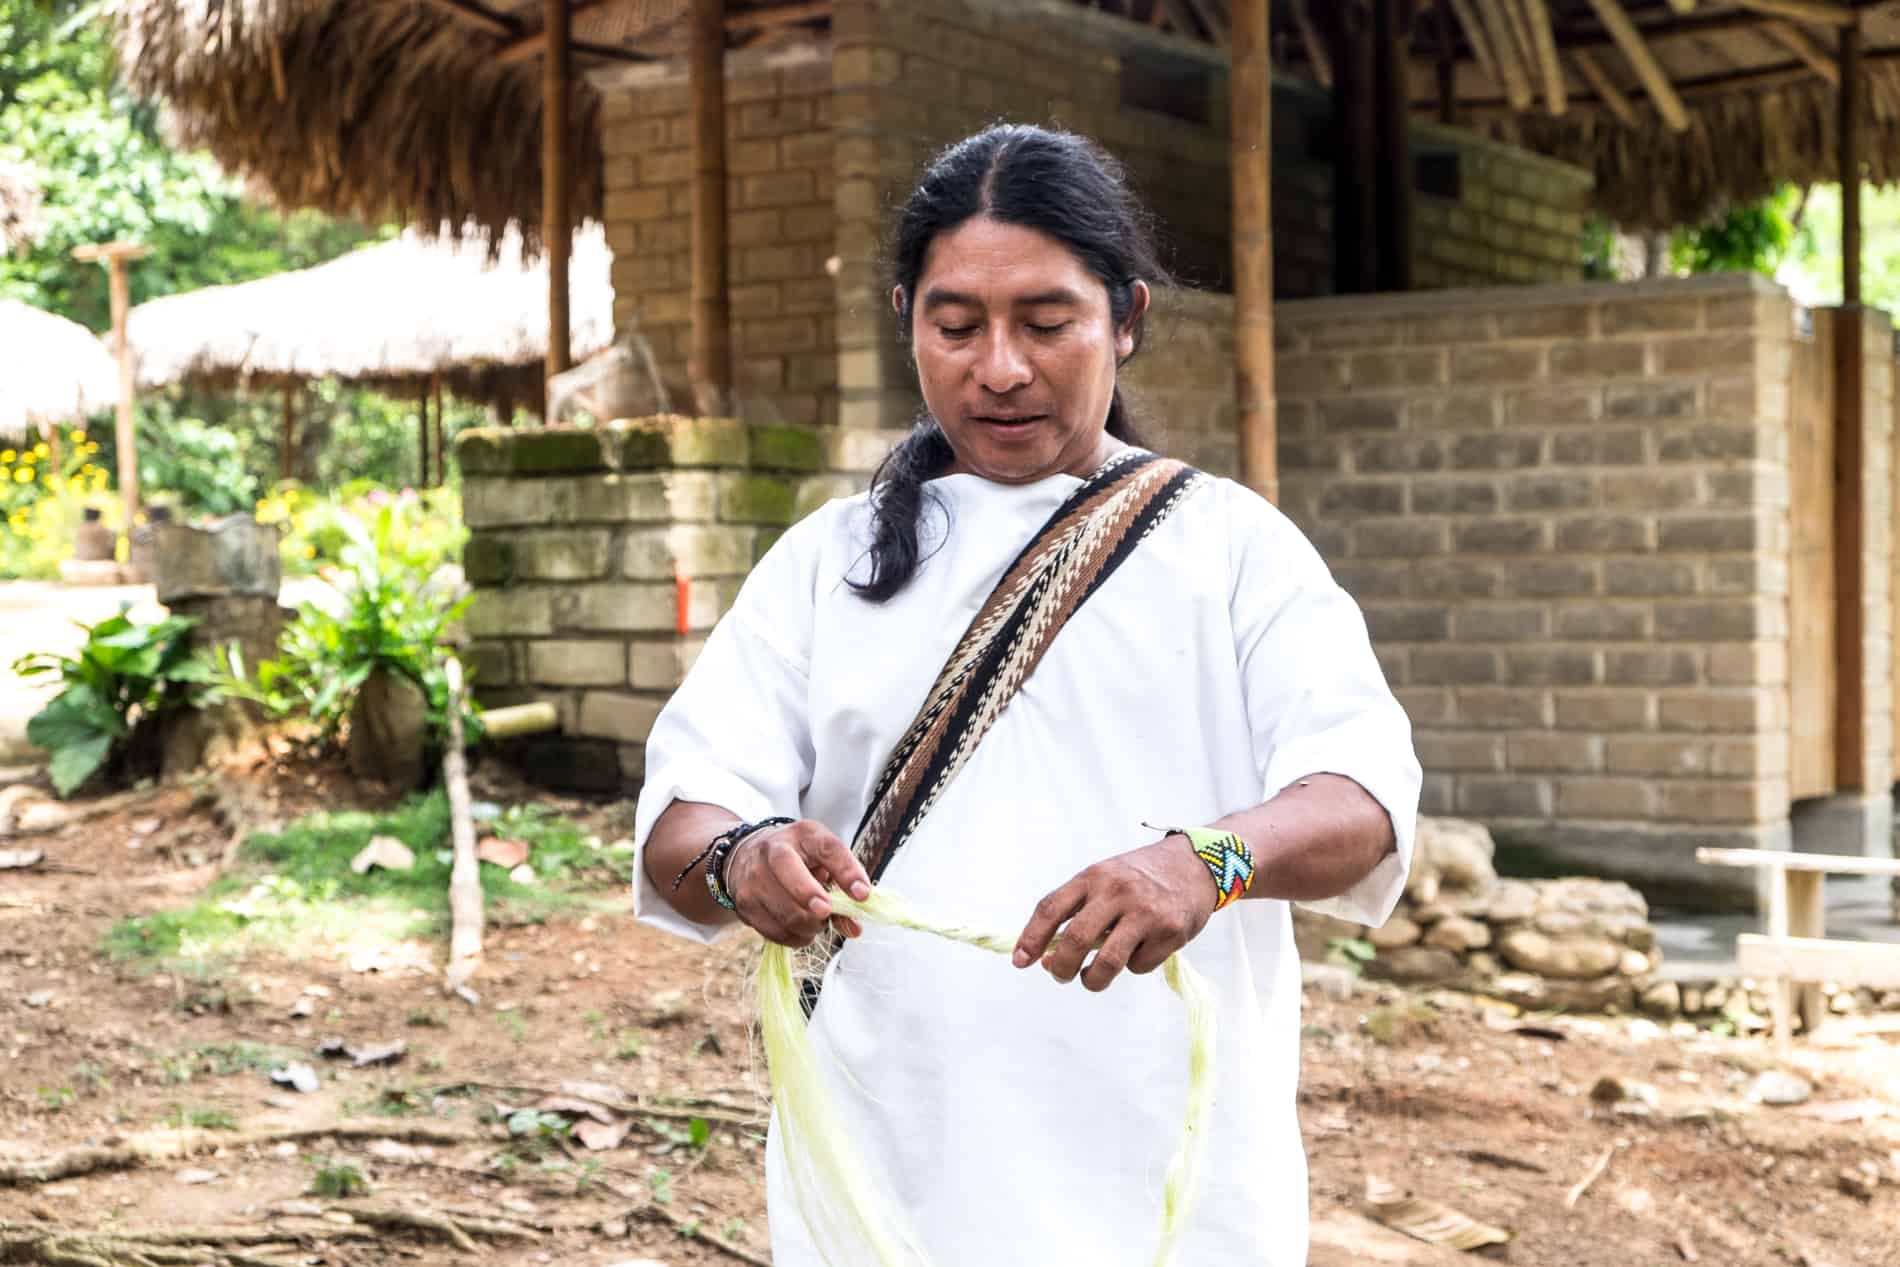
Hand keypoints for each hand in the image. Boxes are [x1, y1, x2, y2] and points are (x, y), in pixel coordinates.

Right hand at [723, 819, 870, 948]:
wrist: (746, 855)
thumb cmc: (797, 859)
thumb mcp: (823, 861)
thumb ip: (842, 890)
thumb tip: (854, 929)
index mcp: (804, 835)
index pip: (828, 849)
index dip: (847, 872)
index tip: (862, 894)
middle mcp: (774, 850)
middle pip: (791, 874)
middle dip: (810, 896)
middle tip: (826, 912)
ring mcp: (754, 877)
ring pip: (784, 911)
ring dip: (809, 926)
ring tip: (818, 923)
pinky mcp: (744, 903)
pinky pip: (774, 931)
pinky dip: (794, 937)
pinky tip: (802, 930)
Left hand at [1012, 836, 1219, 991]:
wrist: (1196, 864)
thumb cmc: (1139, 877)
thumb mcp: (1104, 878)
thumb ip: (1077, 912)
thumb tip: (1047, 957)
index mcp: (1094, 876)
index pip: (1051, 908)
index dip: (1031, 937)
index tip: (1020, 961)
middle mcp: (1117, 891)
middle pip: (1076, 939)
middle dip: (1060, 967)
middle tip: (1058, 975)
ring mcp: (1146, 913)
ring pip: (1107, 963)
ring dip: (1092, 980)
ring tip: (1090, 978)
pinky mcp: (1170, 932)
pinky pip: (1139, 966)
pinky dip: (1132, 967)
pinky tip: (1140, 950)